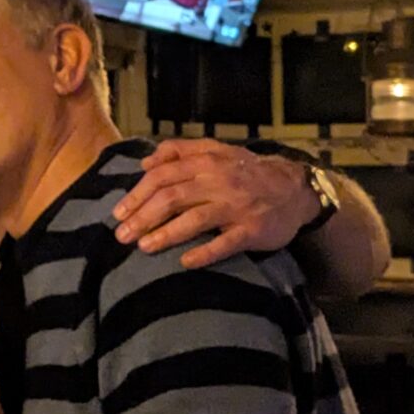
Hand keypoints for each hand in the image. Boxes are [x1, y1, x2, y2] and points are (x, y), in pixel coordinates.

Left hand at [112, 139, 316, 267]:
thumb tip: (145, 162)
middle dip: (142, 217)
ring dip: (165, 234)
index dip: (137, 194)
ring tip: (143, 247)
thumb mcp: (216, 151)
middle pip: (172, 198)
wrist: (295, 188)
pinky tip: (184, 262)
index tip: (118, 213)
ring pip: (194, 219)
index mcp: (206, 163)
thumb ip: (180, 151)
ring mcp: (236, 207)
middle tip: (122, 236)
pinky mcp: (252, 230)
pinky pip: (225, 243)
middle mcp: (218, 182)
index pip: (162, 176)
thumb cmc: (247, 172)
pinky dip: (204, 253)